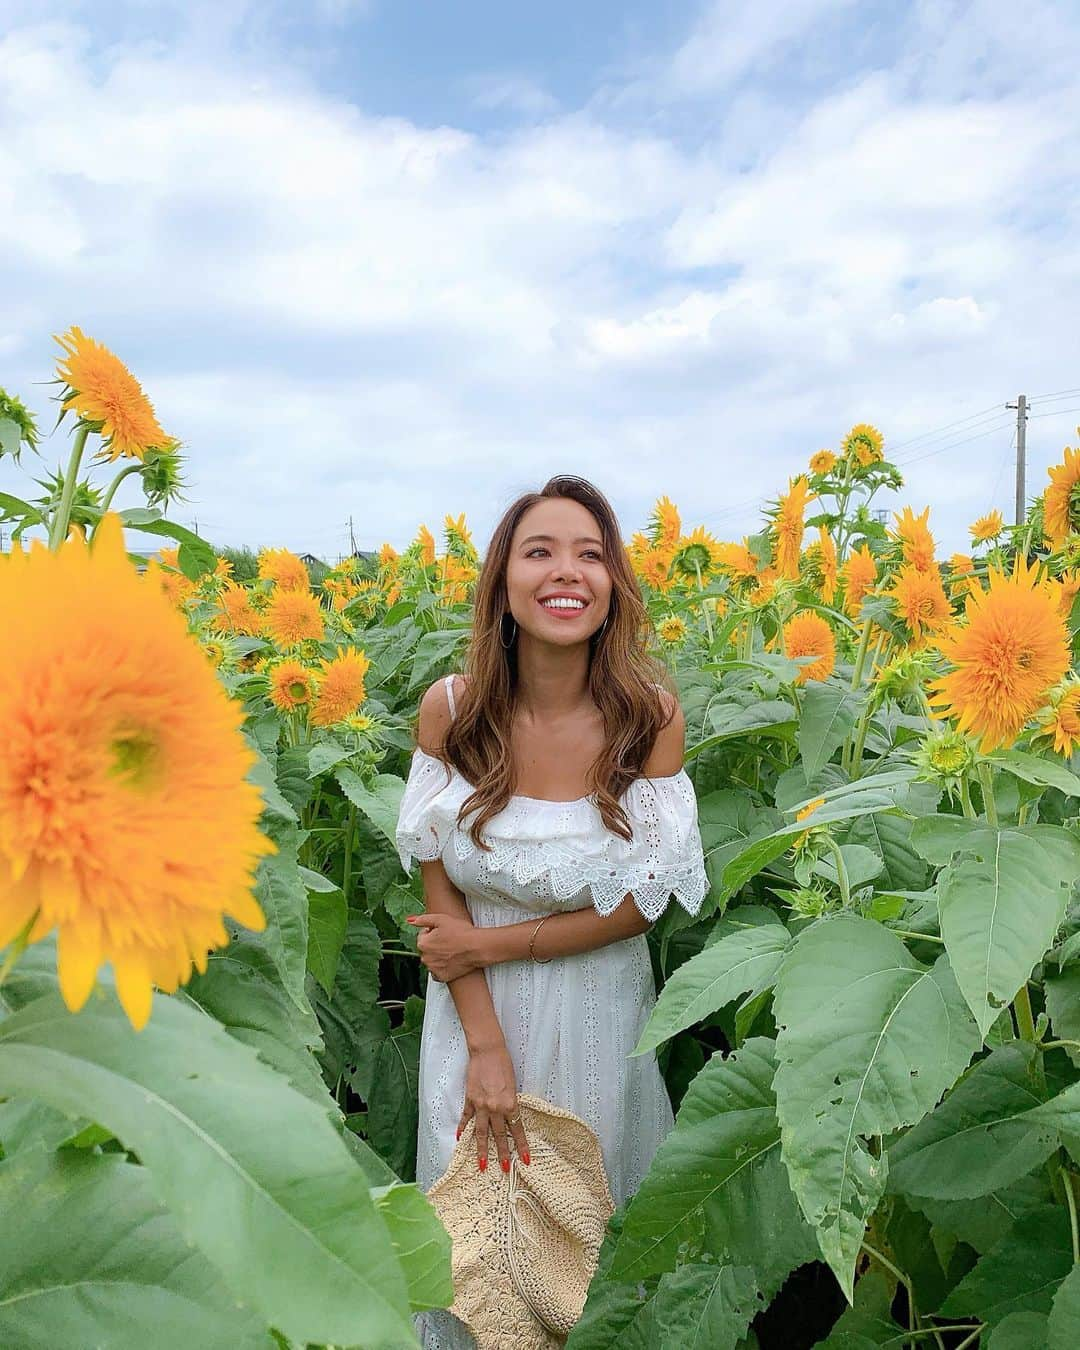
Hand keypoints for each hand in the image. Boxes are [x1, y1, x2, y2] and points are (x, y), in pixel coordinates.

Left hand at [406, 912, 486, 982]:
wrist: (477, 947)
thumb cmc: (461, 932)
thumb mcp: (441, 919)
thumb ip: (422, 919)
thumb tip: (409, 920)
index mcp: (422, 943)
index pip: (423, 936)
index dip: (434, 932)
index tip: (444, 932)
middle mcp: (425, 958)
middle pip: (427, 949)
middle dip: (435, 944)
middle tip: (449, 940)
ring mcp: (433, 969)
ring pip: (432, 960)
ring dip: (438, 956)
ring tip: (452, 950)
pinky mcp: (442, 977)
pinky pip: (437, 972)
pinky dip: (442, 967)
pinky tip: (451, 960)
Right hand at [458, 1044, 530, 1171]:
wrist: (488, 1051)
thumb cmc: (504, 1064)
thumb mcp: (513, 1085)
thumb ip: (510, 1103)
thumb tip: (509, 1117)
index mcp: (510, 1104)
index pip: (517, 1130)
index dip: (522, 1146)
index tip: (525, 1160)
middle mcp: (495, 1108)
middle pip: (499, 1135)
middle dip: (503, 1154)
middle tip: (506, 1169)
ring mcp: (480, 1105)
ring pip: (481, 1133)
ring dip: (483, 1150)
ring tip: (483, 1165)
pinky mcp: (469, 1099)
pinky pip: (466, 1118)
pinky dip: (462, 1128)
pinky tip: (459, 1139)